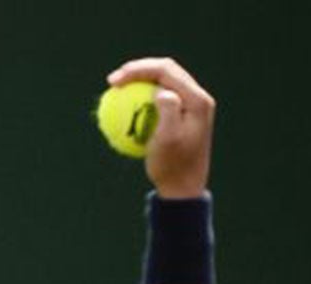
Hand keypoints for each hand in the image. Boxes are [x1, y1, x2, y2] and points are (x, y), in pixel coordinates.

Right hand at [107, 56, 215, 197]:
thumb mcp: (168, 140)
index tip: (114, 82)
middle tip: (112, 82)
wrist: (183, 188)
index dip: (138, 69)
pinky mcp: (182, 116)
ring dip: (138, 83)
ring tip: (116, 93)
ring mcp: (191, 106)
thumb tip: (161, 90)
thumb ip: (169, 110)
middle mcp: (197, 98)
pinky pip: (159, 100)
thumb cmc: (173, 166)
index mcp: (197, 99)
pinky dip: (140, 101)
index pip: (165, 70)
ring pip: (162, 83)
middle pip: (165, 71)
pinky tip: (124, 110)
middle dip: (137, 71)